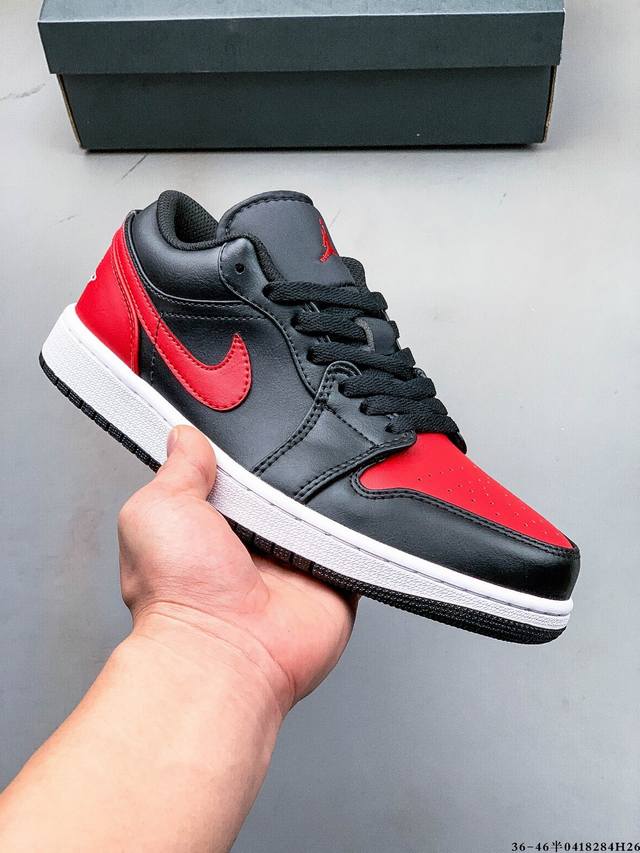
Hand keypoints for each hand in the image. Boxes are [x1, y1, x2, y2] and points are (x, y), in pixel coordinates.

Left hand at [118, 426, 355, 714]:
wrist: (225, 651)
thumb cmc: (179, 594)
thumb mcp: (158, 509)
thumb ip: (177, 469)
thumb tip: (185, 436)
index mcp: (212, 523)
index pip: (238, 471)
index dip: (248, 449)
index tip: (261, 417)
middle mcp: (255, 542)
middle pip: (287, 485)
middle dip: (294, 466)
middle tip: (296, 449)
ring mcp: (297, 560)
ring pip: (325, 508)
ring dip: (328, 493)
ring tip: (324, 478)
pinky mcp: (335, 578)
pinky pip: (359, 541)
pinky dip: (361, 526)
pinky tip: (358, 506)